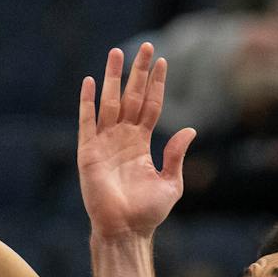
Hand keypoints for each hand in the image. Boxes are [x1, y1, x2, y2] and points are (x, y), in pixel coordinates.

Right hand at [77, 43, 194, 241]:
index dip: (155, 84)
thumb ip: (177, 155)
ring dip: (113, 78)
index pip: (150, 106)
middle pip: (131, 97)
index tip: (162, 61)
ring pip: (110, 103)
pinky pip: (87, 122)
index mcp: (141, 144)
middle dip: (137, 72)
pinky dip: (88, 102)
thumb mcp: (171, 183)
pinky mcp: (89, 152)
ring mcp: (105, 143)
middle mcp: (122, 139)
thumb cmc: (148, 213)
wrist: (125, 230)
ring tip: (116, 53)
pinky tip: (91, 82)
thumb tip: (190, 130)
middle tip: (144, 46)